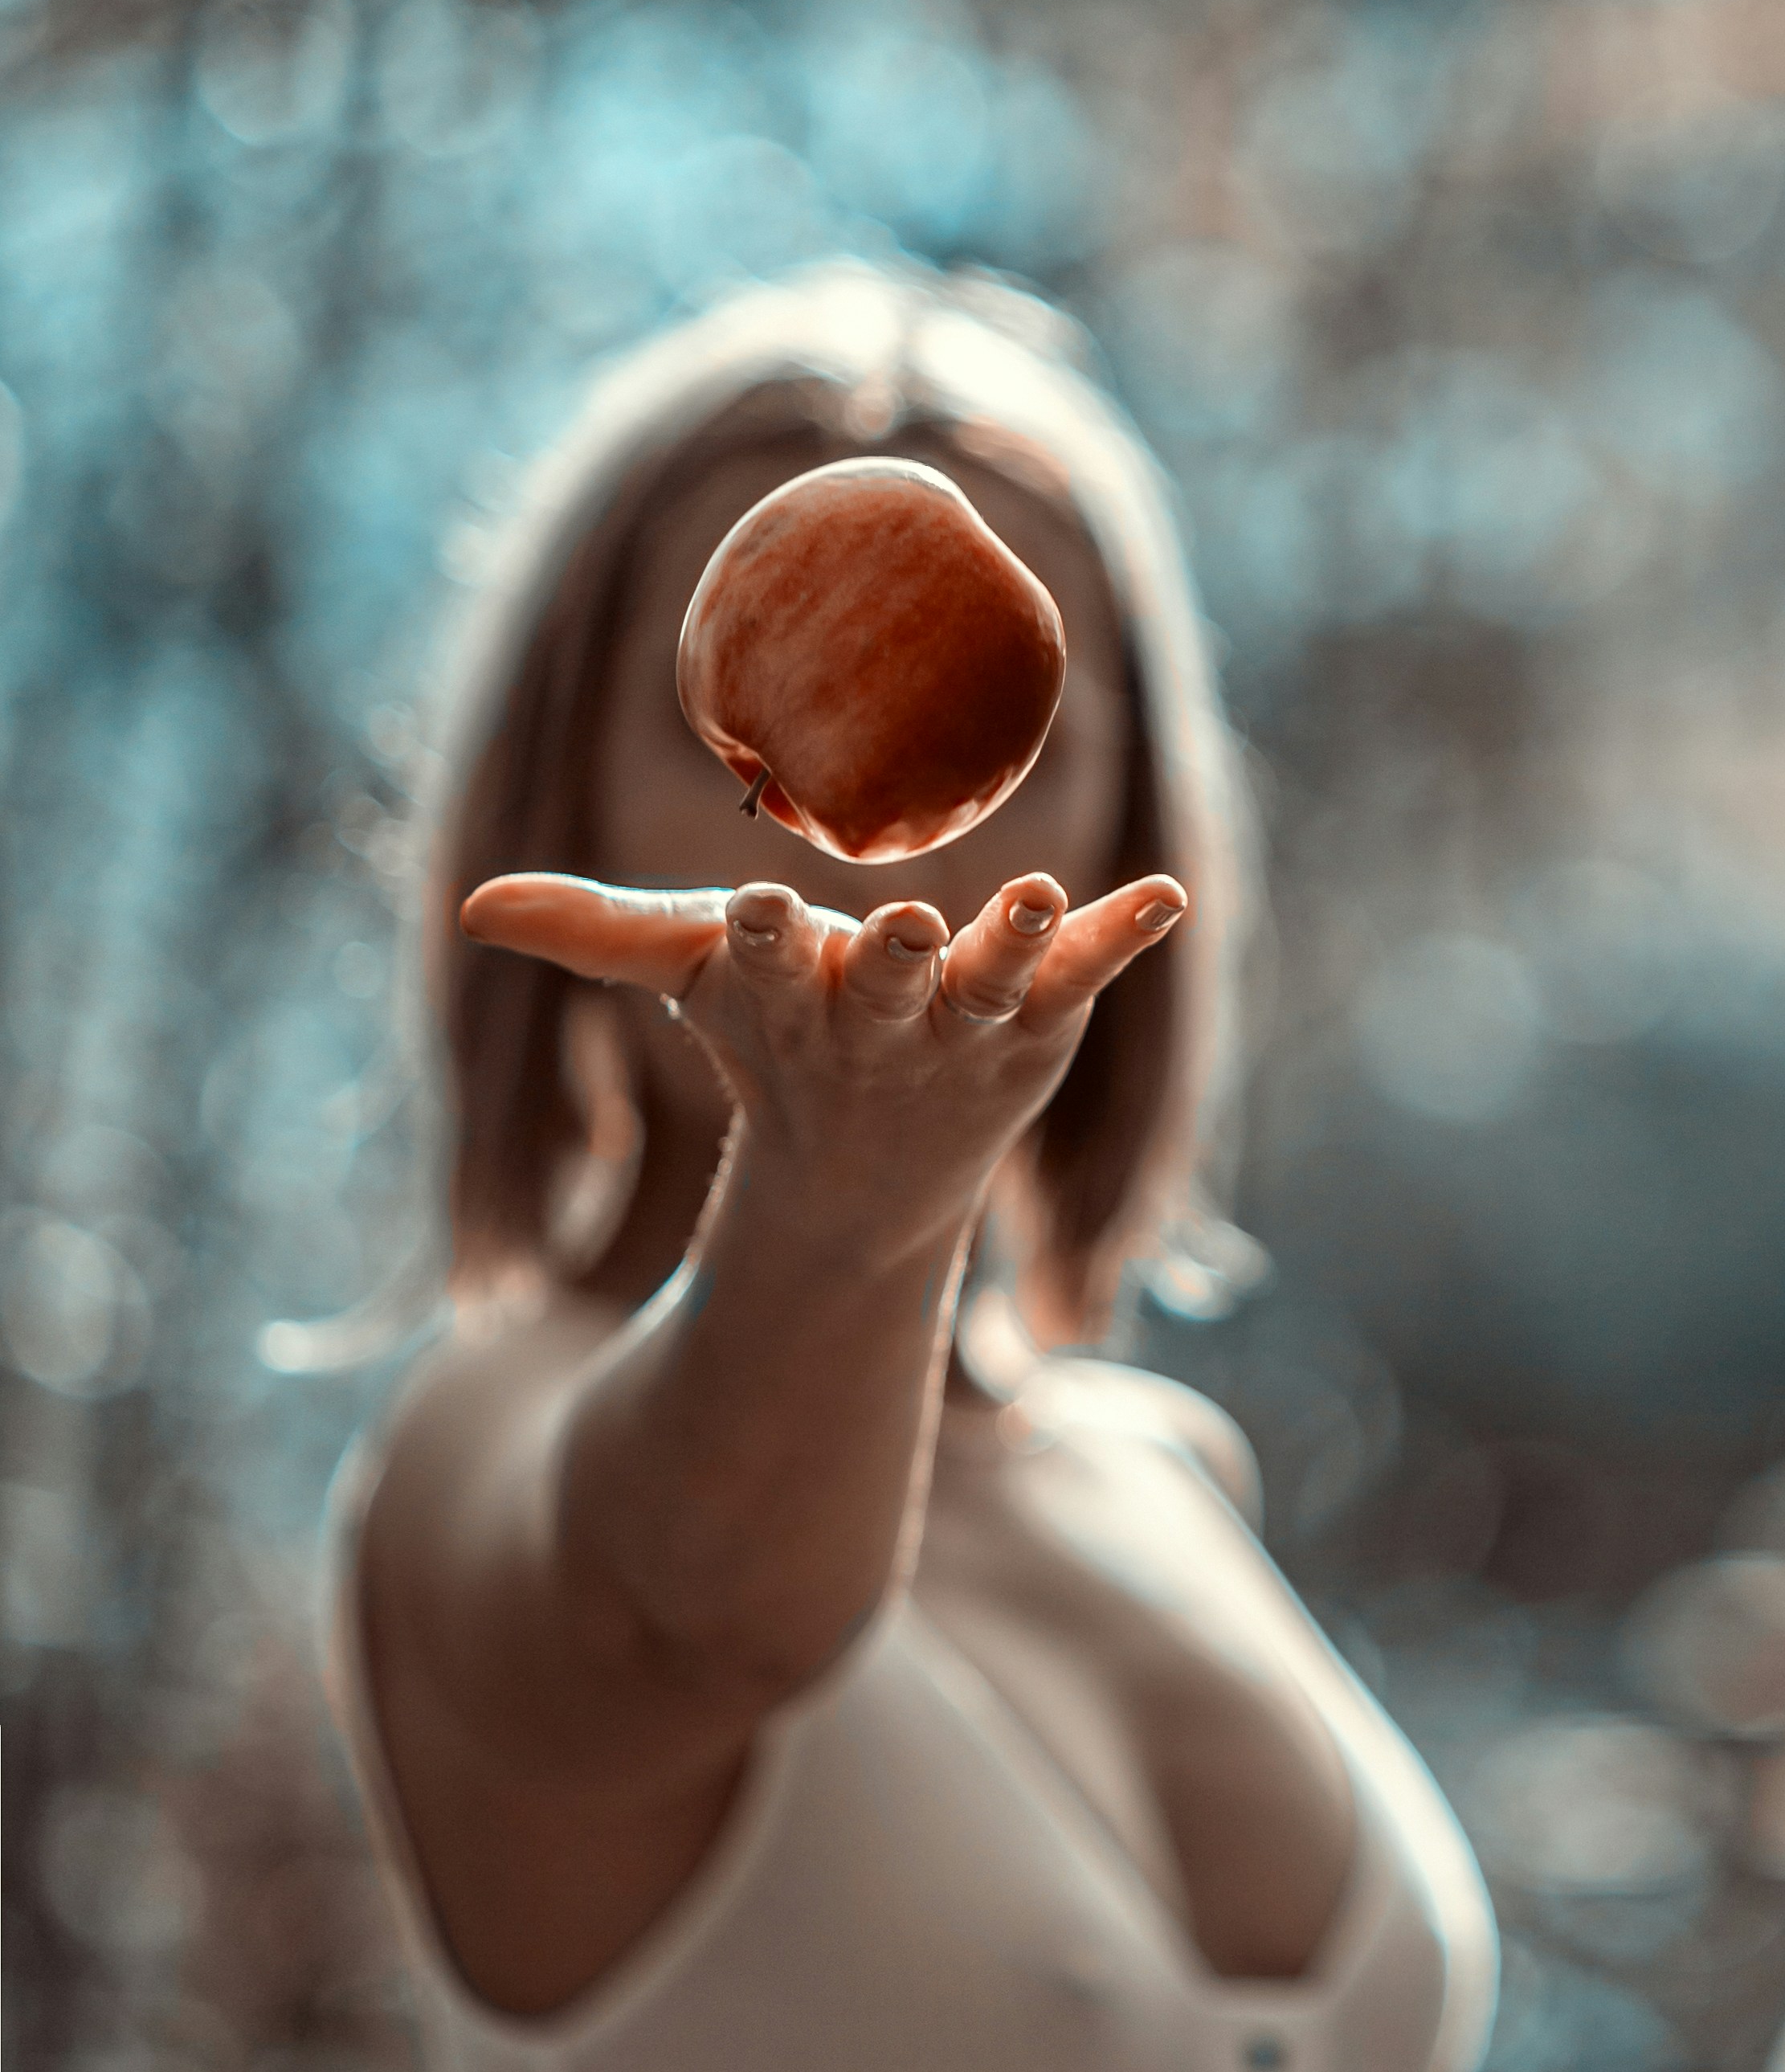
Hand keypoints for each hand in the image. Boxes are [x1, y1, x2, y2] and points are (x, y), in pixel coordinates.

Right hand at [461, 867, 1188, 1260]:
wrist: (872, 1179)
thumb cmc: (773, 1045)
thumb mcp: (686, 981)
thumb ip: (591, 933)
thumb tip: (471, 907)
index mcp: (791, 1001)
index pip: (770, 965)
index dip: (768, 940)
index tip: (761, 907)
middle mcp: (881, 1018)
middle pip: (890, 983)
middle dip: (901, 958)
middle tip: (915, 923)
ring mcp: (966, 1024)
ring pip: (994, 979)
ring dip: (1018, 941)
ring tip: (1043, 892)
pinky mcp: (1037, 1018)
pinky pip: (1085, 973)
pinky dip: (1124, 937)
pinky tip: (1168, 893)